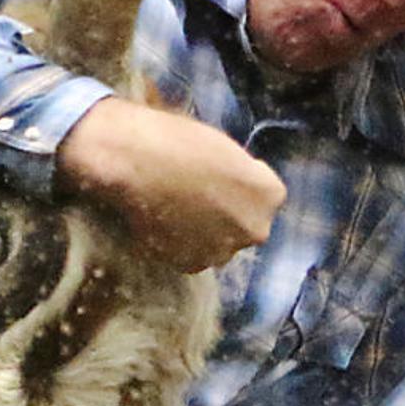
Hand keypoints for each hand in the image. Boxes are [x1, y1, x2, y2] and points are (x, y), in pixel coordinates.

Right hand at [55, 97, 285, 271]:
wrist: (134, 161)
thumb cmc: (177, 140)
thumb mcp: (224, 149)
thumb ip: (239, 175)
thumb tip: (232, 187)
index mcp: (270, 194)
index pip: (264, 195)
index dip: (238, 186)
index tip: (216, 176)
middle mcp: (255, 229)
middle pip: (243, 224)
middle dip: (224, 215)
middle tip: (193, 197)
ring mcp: (223, 251)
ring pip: (216, 244)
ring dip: (201, 233)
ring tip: (171, 209)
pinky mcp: (190, 265)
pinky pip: (189, 255)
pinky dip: (177, 244)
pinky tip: (159, 221)